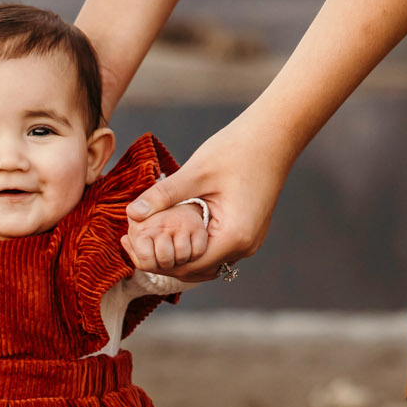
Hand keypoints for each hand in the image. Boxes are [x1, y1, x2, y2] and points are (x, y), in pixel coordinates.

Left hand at [123, 114, 298, 280]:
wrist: (274, 135)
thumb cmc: (238, 149)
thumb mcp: (195, 172)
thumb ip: (163, 195)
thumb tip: (131, 213)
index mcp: (234, 237)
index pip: (188, 267)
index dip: (157, 261)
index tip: (131, 246)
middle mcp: (245, 246)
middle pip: (196, 270)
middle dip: (165, 260)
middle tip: (134, 243)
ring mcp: (249, 241)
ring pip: (206, 262)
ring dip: (180, 254)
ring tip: (150, 237)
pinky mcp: (248, 231)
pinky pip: (216, 249)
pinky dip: (194, 245)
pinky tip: (174, 229)